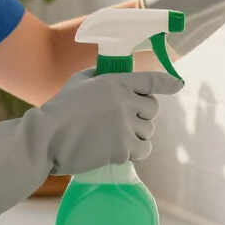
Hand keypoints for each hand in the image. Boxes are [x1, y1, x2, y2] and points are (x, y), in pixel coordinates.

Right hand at [0, 69, 183, 224]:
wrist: (46, 138)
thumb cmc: (58, 109)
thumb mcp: (78, 82)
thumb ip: (100, 76)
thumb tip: (113, 74)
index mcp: (115, 82)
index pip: (150, 81)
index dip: (167, 83)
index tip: (178, 84)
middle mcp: (125, 102)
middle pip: (152, 109)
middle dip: (143, 113)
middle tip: (127, 119)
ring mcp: (125, 126)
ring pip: (148, 131)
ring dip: (138, 133)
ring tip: (118, 136)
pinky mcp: (123, 148)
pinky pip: (142, 149)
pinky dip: (135, 150)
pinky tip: (121, 149)